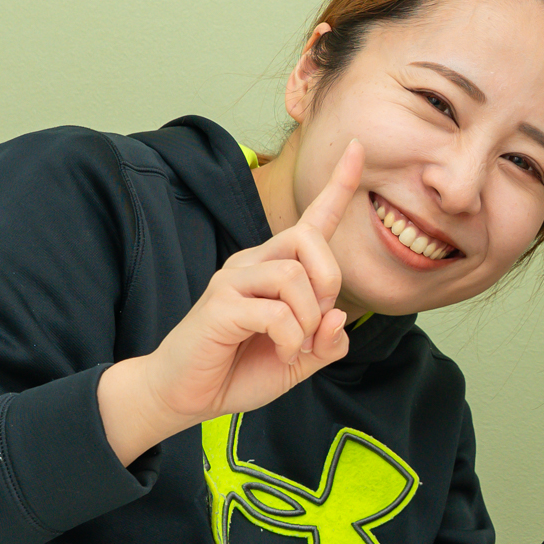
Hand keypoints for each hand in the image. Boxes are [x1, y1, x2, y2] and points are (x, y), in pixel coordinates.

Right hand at [97, 141, 361, 463]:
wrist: (184, 396)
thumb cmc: (239, 370)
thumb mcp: (299, 360)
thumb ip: (326, 342)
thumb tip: (340, 316)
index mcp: (274, 268)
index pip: (312, 219)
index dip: (339, 184)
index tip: (359, 146)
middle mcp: (252, 263)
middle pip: (308, 238)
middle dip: (329, 280)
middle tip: (317, 322)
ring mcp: (232, 280)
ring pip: (294, 275)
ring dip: (308, 318)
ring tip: (293, 344)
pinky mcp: (220, 304)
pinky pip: (275, 311)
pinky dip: (290, 337)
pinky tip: (281, 353)